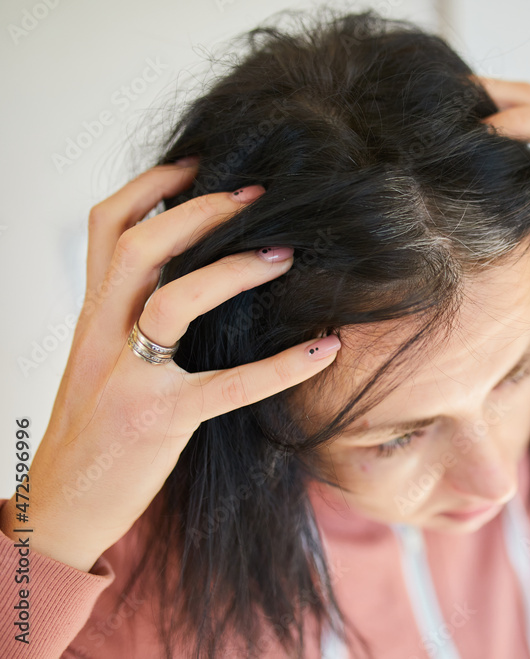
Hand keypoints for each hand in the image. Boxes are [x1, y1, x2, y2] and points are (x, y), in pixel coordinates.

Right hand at [0, 161, 341, 571]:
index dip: (150, 186)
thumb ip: (128, 318)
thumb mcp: (98, 361)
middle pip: (138, 248)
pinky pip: (230, 386)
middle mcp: (102, 336)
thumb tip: (181, 278)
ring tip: (286, 255)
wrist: (63, 506)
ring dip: (233, 270)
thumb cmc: (94, 430)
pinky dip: (283, 365)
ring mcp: (128, 378)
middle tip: (255, 196)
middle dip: (198, 211)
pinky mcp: (160, 420)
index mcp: (92, 316)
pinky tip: (326, 348)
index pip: (107, 228)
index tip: (198, 164)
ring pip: (173, 301)